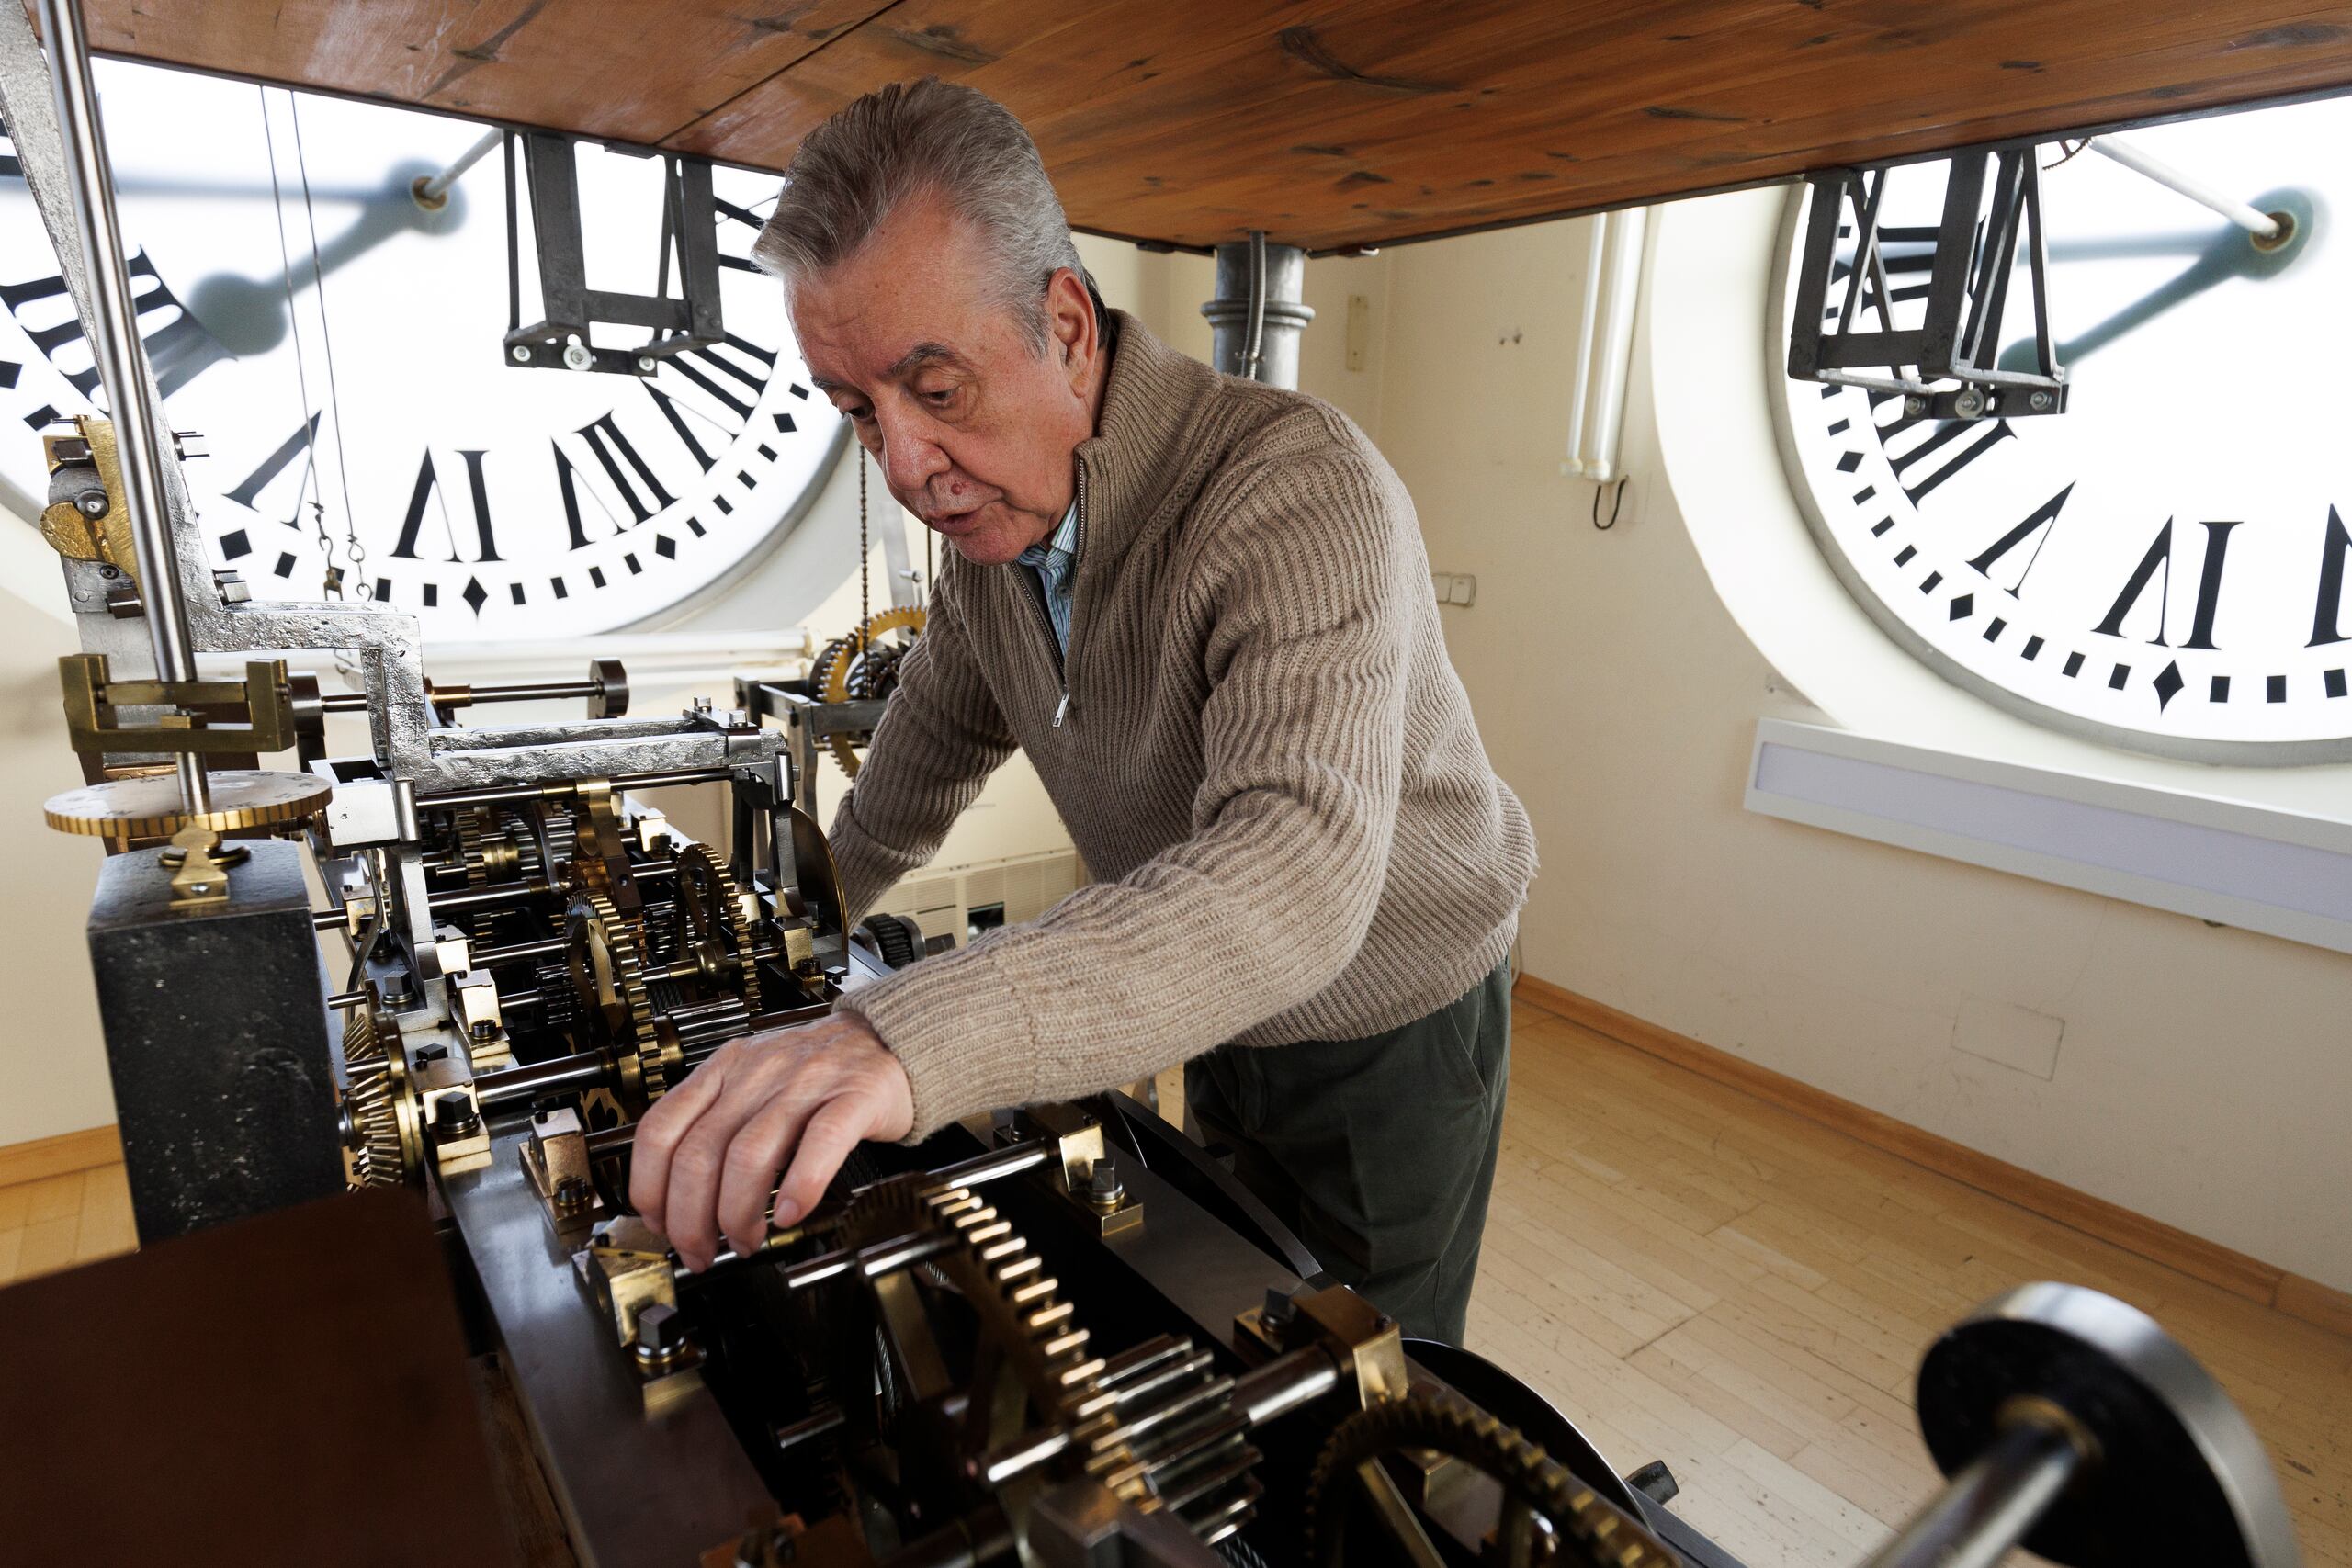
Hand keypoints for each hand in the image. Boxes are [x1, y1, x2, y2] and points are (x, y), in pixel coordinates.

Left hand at [628, 1012, 913, 1270]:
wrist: (887, 1037)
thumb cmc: (818, 1072)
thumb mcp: (751, 1082)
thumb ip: (715, 1128)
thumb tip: (676, 1203)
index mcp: (723, 1070)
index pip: (659, 1130)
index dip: (650, 1190)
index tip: (661, 1225)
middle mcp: (756, 1074)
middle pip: (698, 1154)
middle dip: (691, 1220)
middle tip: (701, 1251)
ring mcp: (805, 1083)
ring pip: (749, 1155)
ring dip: (737, 1215)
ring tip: (746, 1243)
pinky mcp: (853, 1096)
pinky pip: (820, 1143)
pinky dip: (800, 1187)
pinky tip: (790, 1214)